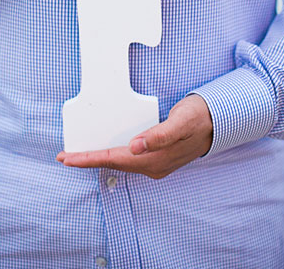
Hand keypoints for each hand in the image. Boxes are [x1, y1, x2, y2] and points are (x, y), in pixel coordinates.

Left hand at [55, 94, 213, 178]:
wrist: (219, 122)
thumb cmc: (198, 118)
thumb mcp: (180, 121)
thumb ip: (159, 135)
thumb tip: (135, 146)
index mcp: (153, 159)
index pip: (112, 159)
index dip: (88, 159)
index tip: (67, 158)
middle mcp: (152, 166)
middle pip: (112, 163)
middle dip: (87, 160)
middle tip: (64, 156)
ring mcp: (155, 164)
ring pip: (119, 162)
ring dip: (98, 158)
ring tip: (78, 154)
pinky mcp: (157, 158)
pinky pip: (128, 159)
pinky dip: (111, 156)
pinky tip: (104, 151)